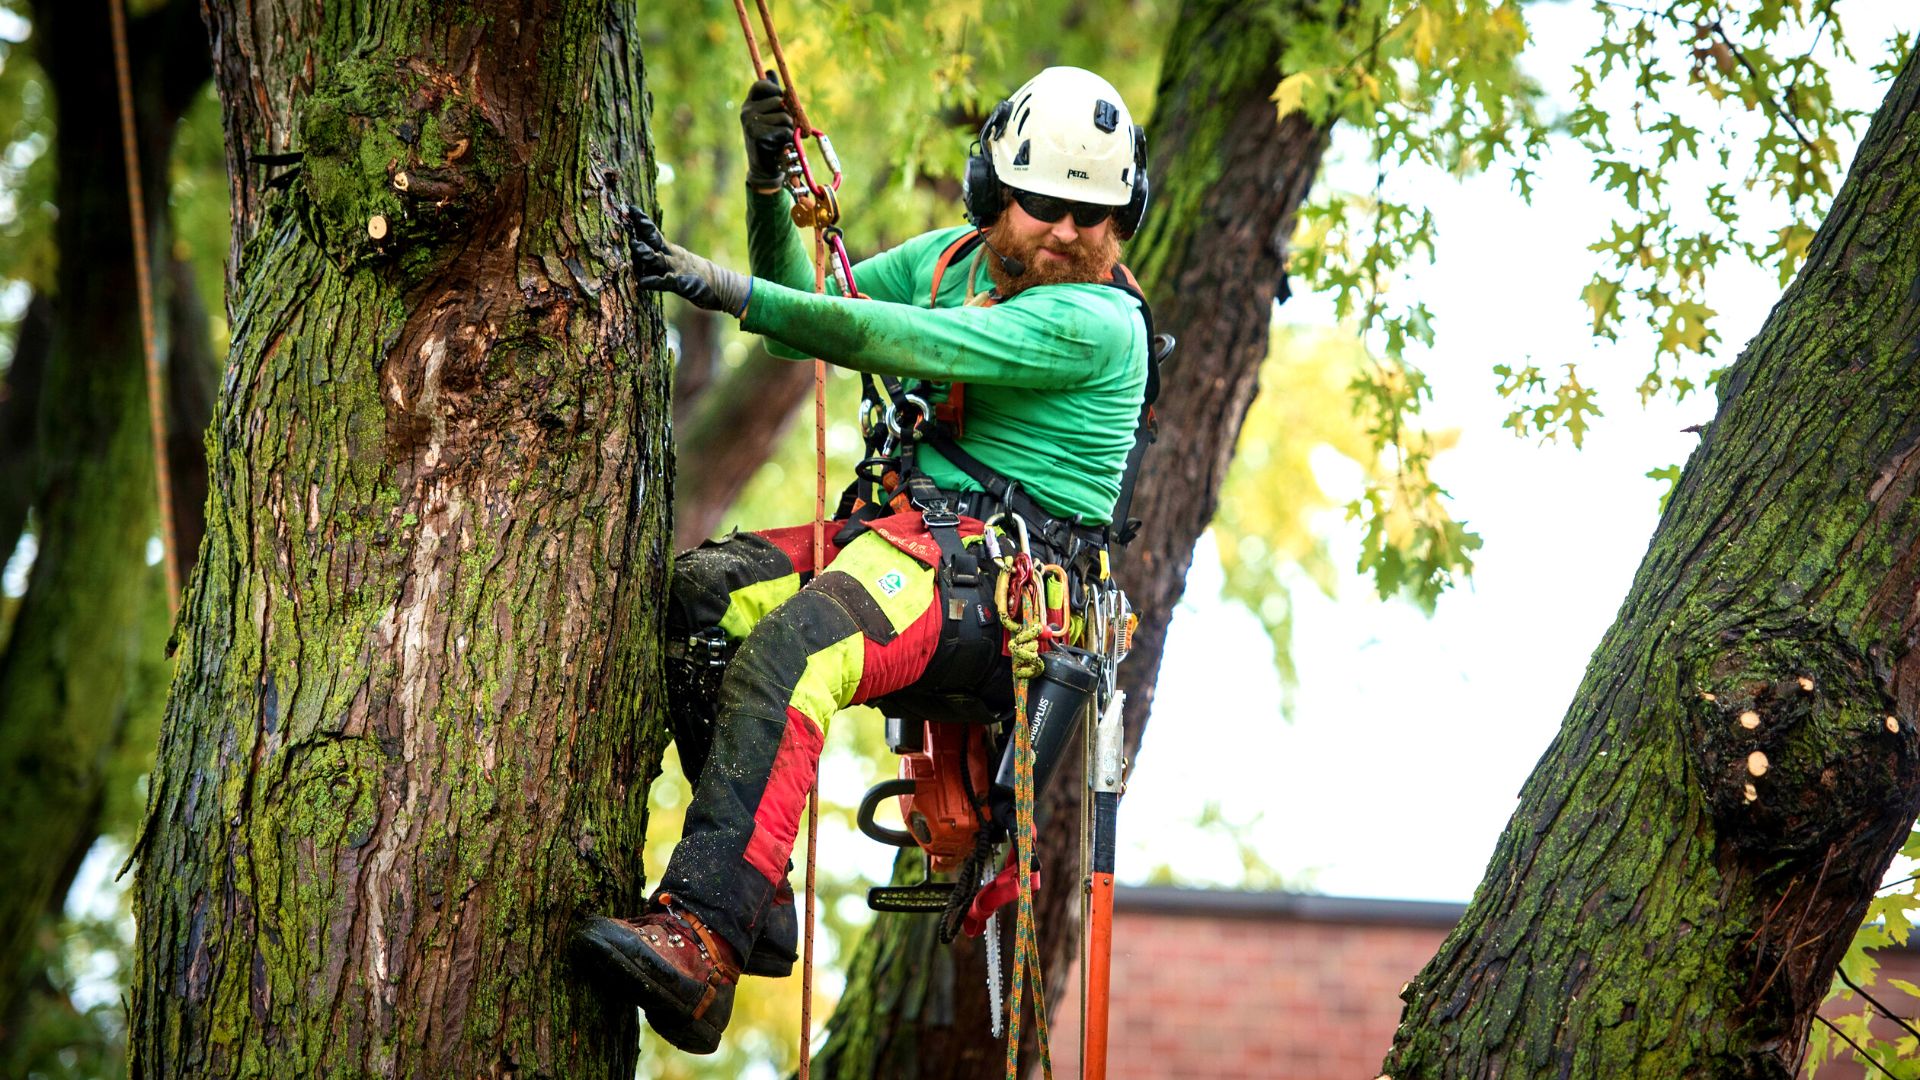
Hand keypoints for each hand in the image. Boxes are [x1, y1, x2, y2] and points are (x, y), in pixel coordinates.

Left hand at [624, 208, 751, 316]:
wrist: (719, 286)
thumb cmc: (692, 274)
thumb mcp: (676, 260)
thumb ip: (658, 254)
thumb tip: (638, 243)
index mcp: (670, 251)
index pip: (653, 233)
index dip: (642, 222)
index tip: (631, 209)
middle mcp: (672, 257)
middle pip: (654, 242)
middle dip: (642, 232)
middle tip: (629, 221)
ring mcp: (677, 270)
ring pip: (659, 260)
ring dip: (647, 253)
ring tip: (635, 246)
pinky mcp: (683, 285)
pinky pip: (668, 283)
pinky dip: (657, 281)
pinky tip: (644, 282)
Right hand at [740, 76, 794, 189]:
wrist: (765, 166)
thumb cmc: (772, 138)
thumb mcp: (772, 114)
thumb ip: (773, 95)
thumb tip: (770, 70)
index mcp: (750, 103)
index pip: (762, 84)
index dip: (775, 89)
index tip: (781, 100)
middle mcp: (746, 110)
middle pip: (778, 100)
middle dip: (788, 113)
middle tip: (785, 125)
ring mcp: (749, 122)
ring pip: (783, 115)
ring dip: (789, 127)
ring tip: (782, 136)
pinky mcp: (756, 134)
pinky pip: (783, 129)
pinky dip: (788, 137)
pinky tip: (780, 143)